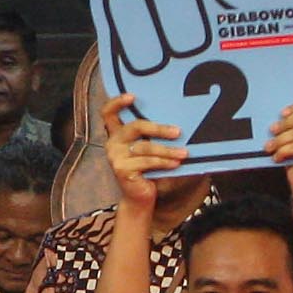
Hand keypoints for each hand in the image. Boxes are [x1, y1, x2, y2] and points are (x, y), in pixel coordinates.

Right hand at [99, 93, 184, 216]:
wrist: (140, 196)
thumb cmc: (147, 169)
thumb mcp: (148, 148)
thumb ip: (152, 135)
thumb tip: (176, 124)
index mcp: (117, 134)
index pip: (108, 113)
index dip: (117, 102)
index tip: (132, 96)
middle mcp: (112, 143)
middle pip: (135, 127)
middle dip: (158, 128)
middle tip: (177, 132)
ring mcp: (115, 156)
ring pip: (145, 147)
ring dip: (167, 150)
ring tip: (184, 153)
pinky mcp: (122, 170)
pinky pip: (147, 162)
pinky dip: (164, 162)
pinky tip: (176, 163)